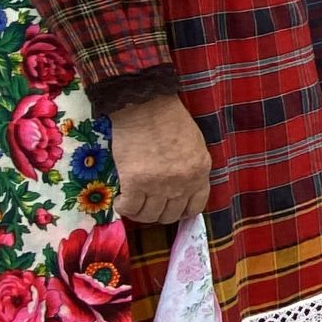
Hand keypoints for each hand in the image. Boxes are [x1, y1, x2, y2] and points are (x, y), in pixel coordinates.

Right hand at [113, 94, 211, 224]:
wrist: (147, 105)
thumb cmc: (170, 119)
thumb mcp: (195, 146)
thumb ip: (191, 169)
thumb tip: (182, 189)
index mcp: (200, 172)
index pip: (195, 207)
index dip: (181, 211)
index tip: (170, 207)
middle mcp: (183, 183)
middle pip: (170, 215)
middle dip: (158, 213)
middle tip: (147, 203)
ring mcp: (159, 185)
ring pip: (149, 216)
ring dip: (139, 213)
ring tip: (133, 201)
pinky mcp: (135, 183)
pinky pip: (129, 208)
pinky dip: (123, 207)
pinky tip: (121, 198)